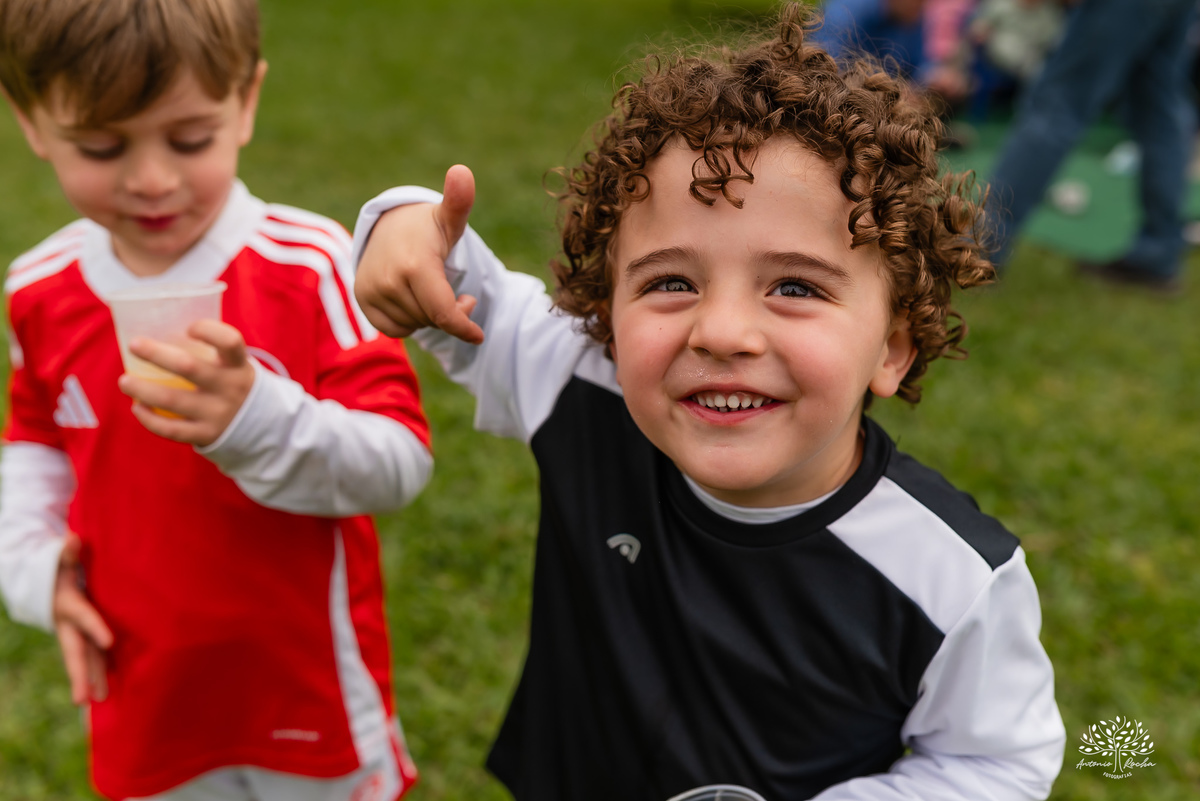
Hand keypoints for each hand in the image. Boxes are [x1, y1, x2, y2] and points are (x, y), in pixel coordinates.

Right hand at [52, 534, 112, 704]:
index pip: (84, 617)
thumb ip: (67, 552)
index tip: (110, 642)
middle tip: (83, 700)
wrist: (42, 582)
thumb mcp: (61, 558)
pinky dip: (96, 671)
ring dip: (89, 679)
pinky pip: (88, 655)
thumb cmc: (59, 567)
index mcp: (68, 603)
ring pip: (82, 657)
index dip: (96, 628)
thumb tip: (73, 541)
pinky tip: (105, 690)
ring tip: (95, 702)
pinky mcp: (80, 636)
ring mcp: (73, 633)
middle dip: (80, 674)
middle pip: (76, 650)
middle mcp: (68, 624)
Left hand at [117, 319, 256, 446]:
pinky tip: (137, 407)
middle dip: (157, 354)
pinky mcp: (206, 434)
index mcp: (238, 365)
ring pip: (173, 401)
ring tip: (124, 381)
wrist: (261, 425)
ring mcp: (218, 413)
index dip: (208, 331)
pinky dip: (149, 419)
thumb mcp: (233, 365)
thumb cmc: (231, 382)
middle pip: (189, 368)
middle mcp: (230, 388)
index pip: (229, 342)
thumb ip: (207, 351)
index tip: (188, 328)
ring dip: (143, 390)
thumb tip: (157, 327)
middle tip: (134, 345)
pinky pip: (172, 429)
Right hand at [354, 164, 483, 342]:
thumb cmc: (427, 228)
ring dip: (429, 316)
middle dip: (450, 312)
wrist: (386, 227)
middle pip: (432, 320)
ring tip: (431, 290)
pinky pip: (395, 330)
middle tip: (457, 293)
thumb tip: (462, 172)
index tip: (478, 335)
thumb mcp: (448, 218)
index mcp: (415, 265)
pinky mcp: (363, 301)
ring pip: (415, 325)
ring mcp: (372, 292)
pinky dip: (409, 321)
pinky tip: (413, 298)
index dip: (464, 326)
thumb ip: (459, 202)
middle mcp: (388, 281)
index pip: (443, 312)